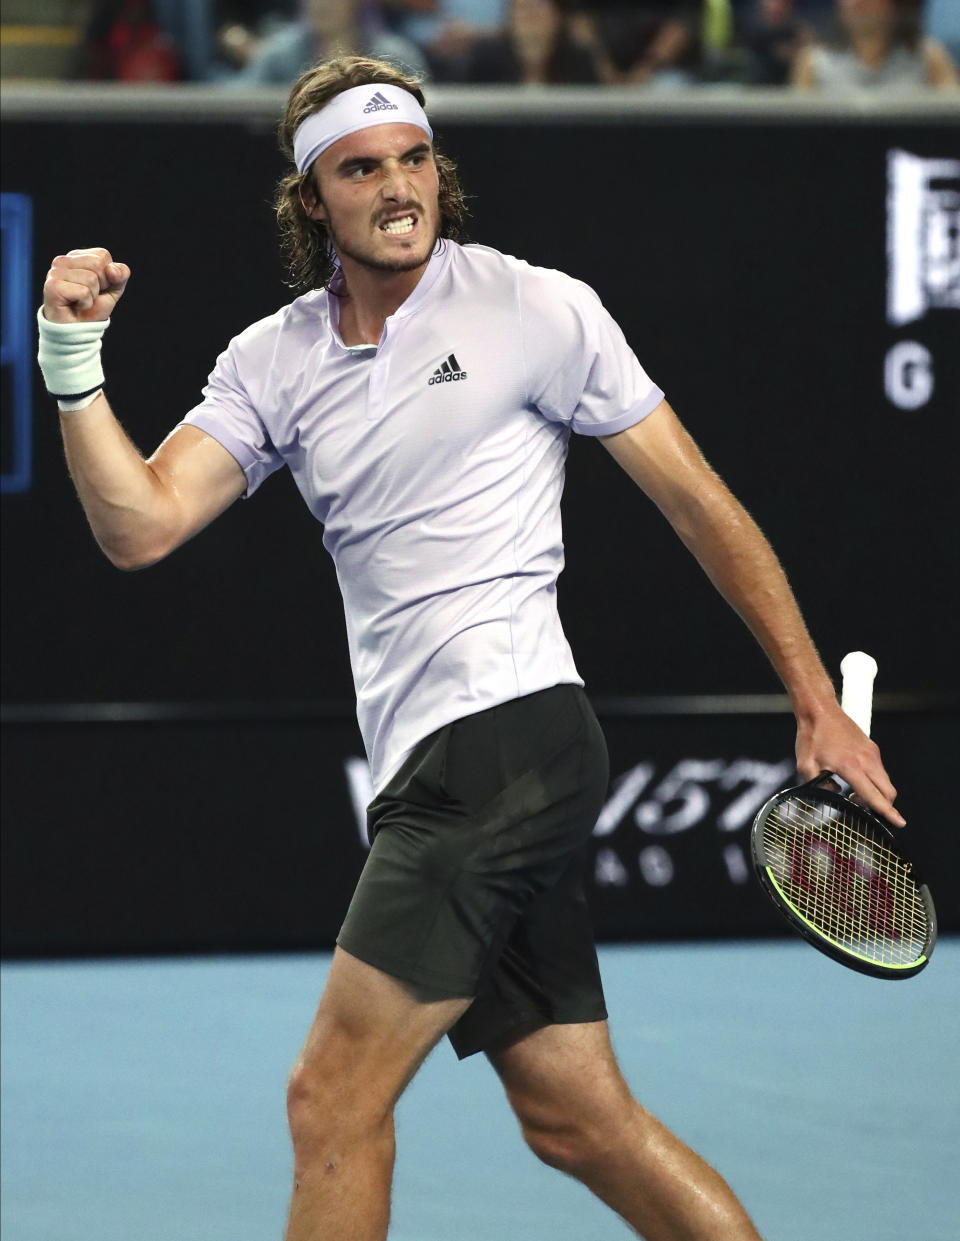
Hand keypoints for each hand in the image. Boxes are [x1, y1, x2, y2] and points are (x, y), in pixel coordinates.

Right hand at [43, 247, 129, 323]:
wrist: (78, 331)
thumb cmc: (92, 309)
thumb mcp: (113, 289)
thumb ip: (120, 275)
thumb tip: (112, 269)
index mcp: (76, 257)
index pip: (103, 255)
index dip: (108, 276)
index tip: (96, 288)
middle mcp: (62, 261)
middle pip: (98, 264)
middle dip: (101, 285)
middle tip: (88, 296)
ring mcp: (55, 273)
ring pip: (91, 279)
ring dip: (92, 297)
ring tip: (80, 302)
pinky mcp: (53, 287)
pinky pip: (84, 292)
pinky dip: (86, 304)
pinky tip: (75, 307)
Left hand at [795, 705, 904, 826]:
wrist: (819, 710)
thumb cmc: (811, 736)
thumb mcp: (805, 765)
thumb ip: (817, 786)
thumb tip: (832, 794)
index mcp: (851, 767)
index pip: (873, 795)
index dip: (886, 812)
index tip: (899, 823)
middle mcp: (867, 760)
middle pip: (888, 791)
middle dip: (883, 806)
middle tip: (864, 811)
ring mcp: (872, 753)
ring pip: (885, 781)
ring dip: (877, 792)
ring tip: (853, 795)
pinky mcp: (872, 747)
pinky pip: (879, 770)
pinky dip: (874, 780)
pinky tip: (855, 779)